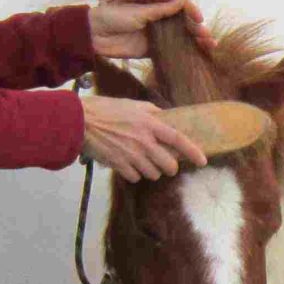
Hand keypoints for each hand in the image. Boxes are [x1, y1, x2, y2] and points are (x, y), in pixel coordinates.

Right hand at [80, 96, 209, 181]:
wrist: (80, 122)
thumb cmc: (106, 110)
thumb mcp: (132, 105)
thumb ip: (152, 112)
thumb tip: (166, 117)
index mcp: (150, 124)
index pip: (178, 139)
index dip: (193, 151)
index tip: (203, 160)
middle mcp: (144, 142)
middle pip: (169, 165)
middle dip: (169, 166)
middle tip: (163, 162)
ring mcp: (132, 155)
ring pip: (153, 174)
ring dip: (150, 170)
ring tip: (140, 160)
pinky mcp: (120, 165)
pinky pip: (136, 178)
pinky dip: (134, 174)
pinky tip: (127, 164)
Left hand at [89, 0, 214, 59]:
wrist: (94, 35)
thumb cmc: (113, 16)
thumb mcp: (138, 12)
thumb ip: (160, 9)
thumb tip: (182, 1)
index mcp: (156, 6)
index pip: (180, 8)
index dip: (191, 12)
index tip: (199, 18)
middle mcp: (159, 20)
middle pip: (184, 24)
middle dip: (198, 30)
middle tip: (207, 37)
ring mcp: (157, 36)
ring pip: (181, 38)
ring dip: (195, 42)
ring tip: (209, 46)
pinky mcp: (152, 50)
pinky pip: (172, 51)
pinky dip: (184, 53)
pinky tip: (196, 55)